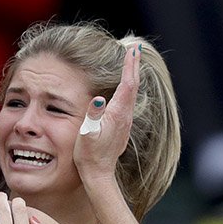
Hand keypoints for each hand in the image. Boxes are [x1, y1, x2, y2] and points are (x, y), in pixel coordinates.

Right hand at [73, 44, 140, 183]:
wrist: (98, 174)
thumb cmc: (89, 154)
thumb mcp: (87, 133)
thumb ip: (93, 114)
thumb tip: (99, 98)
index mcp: (117, 113)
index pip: (127, 84)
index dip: (129, 66)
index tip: (132, 50)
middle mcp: (125, 116)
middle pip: (133, 86)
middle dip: (134, 66)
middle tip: (135, 50)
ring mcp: (124, 123)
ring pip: (132, 94)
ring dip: (132, 77)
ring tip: (131, 65)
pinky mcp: (121, 129)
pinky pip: (127, 103)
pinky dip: (128, 90)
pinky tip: (124, 90)